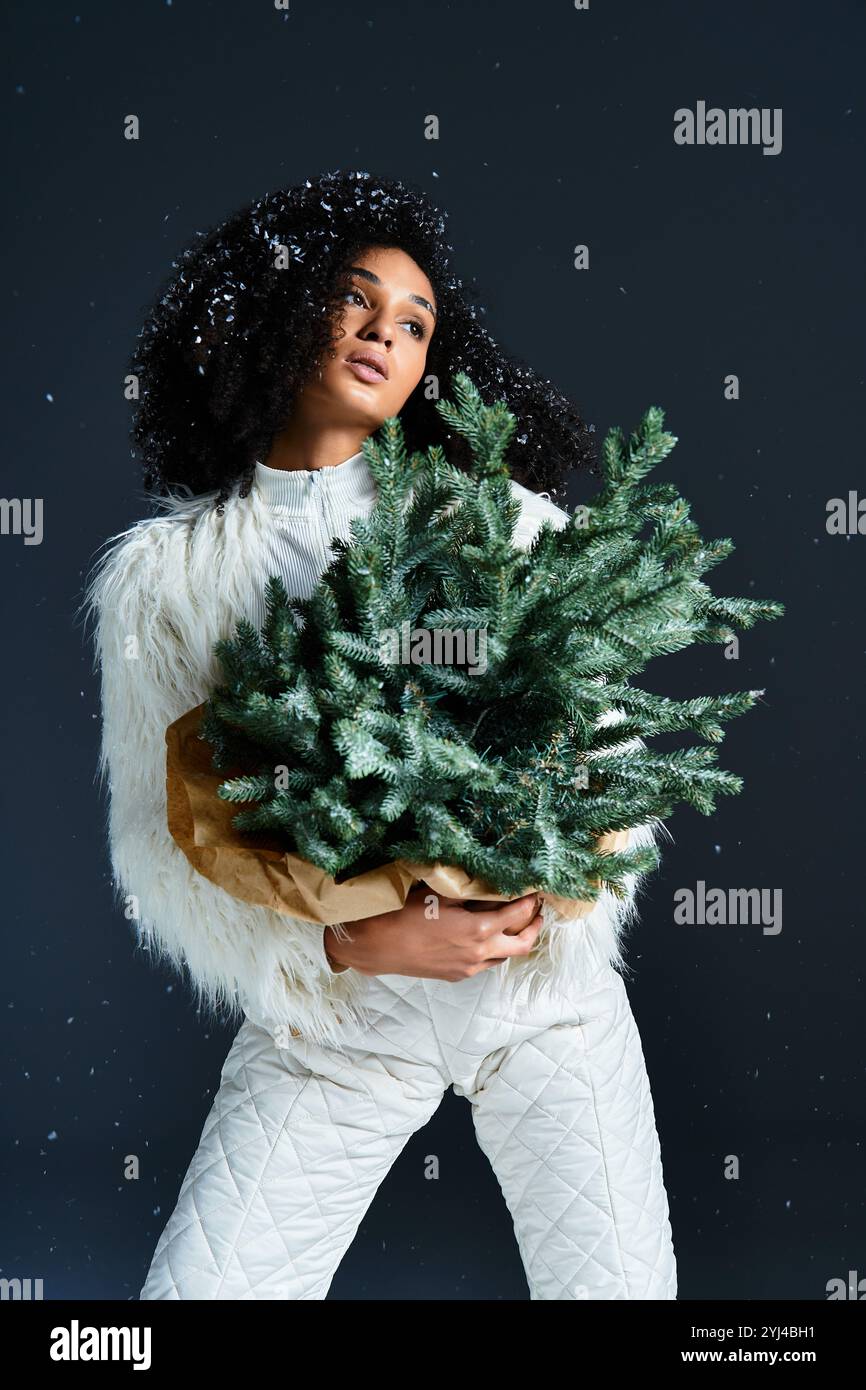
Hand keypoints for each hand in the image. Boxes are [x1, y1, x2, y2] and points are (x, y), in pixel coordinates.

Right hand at [323, 885, 543, 980]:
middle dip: (535, 926)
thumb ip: (470, 890)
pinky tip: (486, 938)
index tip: (535, 889)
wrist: (377, 946)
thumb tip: (492, 880)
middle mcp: (479, 953)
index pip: (518, 914)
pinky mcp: (456, 975)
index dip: (530, 901)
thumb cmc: (404, 915)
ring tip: (515, 924)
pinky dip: (494, 950)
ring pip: (505, 957)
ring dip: (514, 940)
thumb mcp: (439, 893)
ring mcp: (468, 967)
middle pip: (523, 943)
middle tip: (538, 912)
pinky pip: (485, 964)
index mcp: (478, 930)